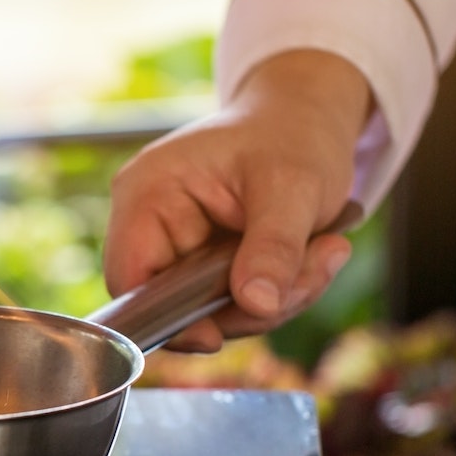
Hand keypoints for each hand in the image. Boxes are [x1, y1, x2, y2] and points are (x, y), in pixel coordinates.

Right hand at [105, 49, 370, 351]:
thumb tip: (258, 306)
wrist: (309, 117)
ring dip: (276, 300)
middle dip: (249, 307)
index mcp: (149, 192)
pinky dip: (280, 293)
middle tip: (312, 275)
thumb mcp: (294, 185)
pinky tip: (316, 256)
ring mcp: (181, 245)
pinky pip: (236, 304)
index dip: (165, 317)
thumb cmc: (293, 133)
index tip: (216, 337)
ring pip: (214, 312)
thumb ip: (274, 247)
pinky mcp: (209, 262)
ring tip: (326, 254)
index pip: (129, 278)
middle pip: (177, 306)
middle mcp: (153, 222)